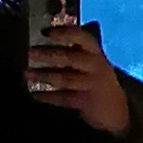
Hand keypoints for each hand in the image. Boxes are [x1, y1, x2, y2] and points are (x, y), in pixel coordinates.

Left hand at [22, 6, 131, 137]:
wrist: (116, 110)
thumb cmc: (96, 80)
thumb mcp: (92, 62)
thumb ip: (74, 50)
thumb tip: (44, 38)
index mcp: (96, 53)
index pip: (82, 38)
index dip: (65, 33)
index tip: (47, 32)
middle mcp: (96, 66)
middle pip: (70, 58)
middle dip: (48, 55)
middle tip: (29, 53)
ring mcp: (92, 85)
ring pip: (65, 78)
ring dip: (44, 75)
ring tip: (27, 74)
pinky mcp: (87, 101)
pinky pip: (64, 98)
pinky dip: (48, 97)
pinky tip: (35, 95)